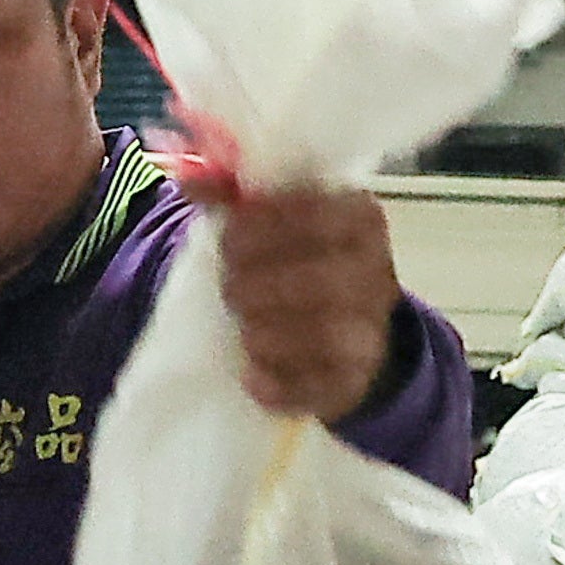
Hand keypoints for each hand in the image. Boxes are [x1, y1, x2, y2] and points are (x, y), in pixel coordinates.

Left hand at [214, 188, 401, 421]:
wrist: (349, 329)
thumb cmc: (300, 260)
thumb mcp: (274, 219)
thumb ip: (231, 195)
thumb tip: (186, 176)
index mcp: (362, 219)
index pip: (314, 216)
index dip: (260, 229)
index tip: (227, 239)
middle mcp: (377, 274)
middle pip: (316, 282)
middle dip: (256, 286)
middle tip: (229, 288)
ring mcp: (371, 332)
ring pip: (321, 336)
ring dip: (263, 333)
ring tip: (243, 325)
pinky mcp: (354, 381)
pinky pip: (314, 388)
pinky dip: (275, 384)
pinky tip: (252, 374)